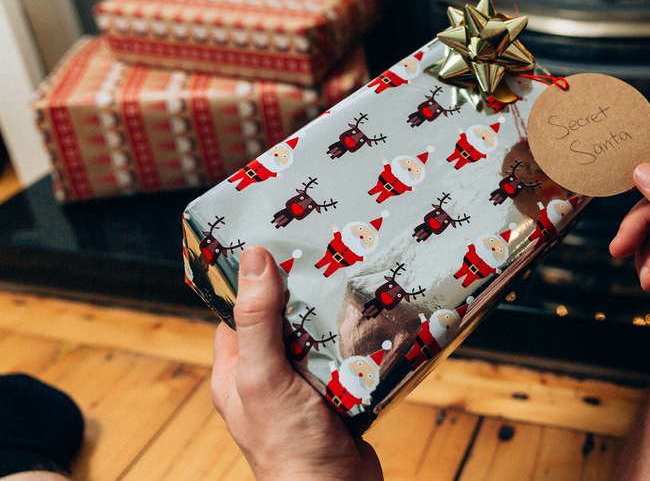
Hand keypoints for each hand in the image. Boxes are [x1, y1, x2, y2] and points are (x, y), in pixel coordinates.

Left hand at [211, 247, 383, 480]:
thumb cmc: (288, 446)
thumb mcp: (264, 376)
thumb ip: (257, 321)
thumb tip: (252, 260)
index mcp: (235, 372)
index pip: (238, 311)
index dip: (252, 280)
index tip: (275, 244)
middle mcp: (266, 378)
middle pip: (282, 320)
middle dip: (302, 292)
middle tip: (325, 256)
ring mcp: (302, 389)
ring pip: (317, 337)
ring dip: (334, 316)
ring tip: (352, 281)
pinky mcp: (336, 397)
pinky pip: (345, 357)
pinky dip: (358, 341)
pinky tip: (372, 322)